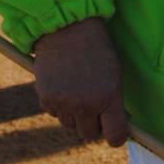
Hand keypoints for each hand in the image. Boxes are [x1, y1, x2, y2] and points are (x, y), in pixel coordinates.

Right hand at [32, 17, 129, 145]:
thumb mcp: (113, 73)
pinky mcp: (46, 98)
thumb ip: (114, 101)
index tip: (115, 131)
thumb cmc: (96, 48)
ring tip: (77, 89)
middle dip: (93, 125)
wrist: (67, 27)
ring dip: (74, 114)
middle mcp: (86, 104)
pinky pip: (54, 113)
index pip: (115, 136)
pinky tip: (63, 83)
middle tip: (94, 108)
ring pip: (70, 124)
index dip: (116, 136)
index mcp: (109, 96)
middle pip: (89, 135)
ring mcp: (64, 102)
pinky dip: (58, 104)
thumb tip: (117, 125)